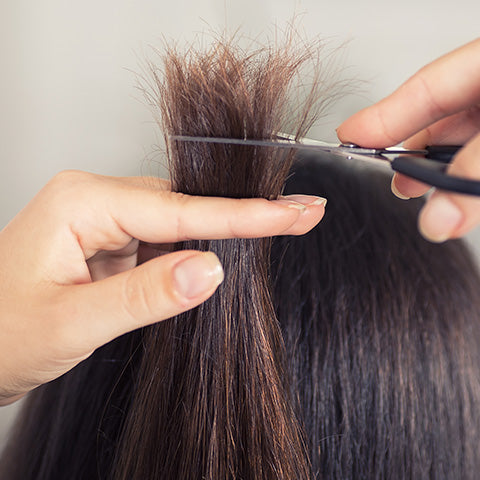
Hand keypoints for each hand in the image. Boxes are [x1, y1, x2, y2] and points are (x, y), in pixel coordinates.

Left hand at [0, 171, 325, 404]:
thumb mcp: (72, 323)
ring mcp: (107, 220)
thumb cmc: (2, 334)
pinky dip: (201, 246)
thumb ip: (144, 295)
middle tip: (302, 214)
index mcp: (83, 203)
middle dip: (247, 214)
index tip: (293, 212)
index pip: (181, 211)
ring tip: (283, 225)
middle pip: (187, 206)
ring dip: (227, 231)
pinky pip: (167, 237)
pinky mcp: (114, 241)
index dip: (244, 215)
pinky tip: (230, 250)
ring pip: (182, 221)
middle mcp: (97, 200)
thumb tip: (210, 271)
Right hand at [337, 38, 479, 241]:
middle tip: (395, 181)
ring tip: (427, 197)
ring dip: (444, 175)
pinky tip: (461, 198)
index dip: (383, 116)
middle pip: (443, 118)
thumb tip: (437, 219)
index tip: (348, 138)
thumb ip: (473, 172)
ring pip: (465, 144)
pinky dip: (470, 183)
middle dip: (415, 154)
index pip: (426, 87)